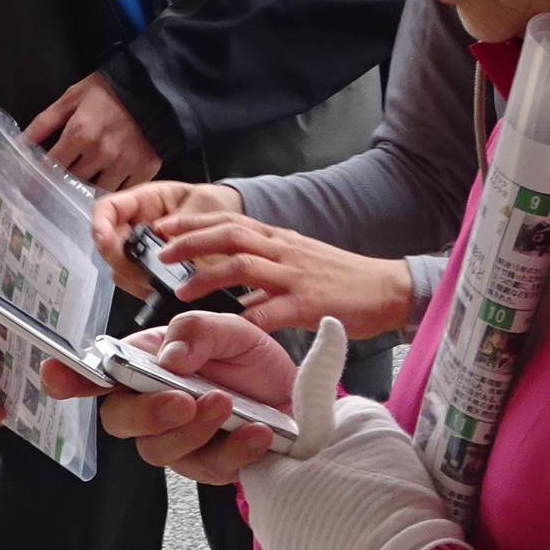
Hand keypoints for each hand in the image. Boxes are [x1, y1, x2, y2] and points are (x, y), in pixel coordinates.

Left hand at [22, 72, 160, 190]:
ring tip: (82, 191)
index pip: (52, 165)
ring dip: (87, 191)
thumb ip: (45, 122)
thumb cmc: (109, 90)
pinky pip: (124, 190)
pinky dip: (115, 191)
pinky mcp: (146, 167)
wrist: (153, 87)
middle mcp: (101, 152)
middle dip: (63, 184)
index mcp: (79, 133)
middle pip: (73, 180)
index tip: (31, 190)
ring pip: (97, 191)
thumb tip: (20, 144)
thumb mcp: (72, 97)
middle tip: (56, 190)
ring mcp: (125, 162)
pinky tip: (107, 188)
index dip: (39, 179)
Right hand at [39, 311, 297, 481]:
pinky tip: (258, 431)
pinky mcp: (206, 467)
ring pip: (158, 450)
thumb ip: (197, 332)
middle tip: (182, 399)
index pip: (92, 374)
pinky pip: (206, 469)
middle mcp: (148, 405)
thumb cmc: (251, 361)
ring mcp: (175, 440)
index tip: (55, 376)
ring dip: (193, 430)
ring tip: (228, 405)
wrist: (297, 398)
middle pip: (118, 420)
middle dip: (145, 413)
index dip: (66, 377)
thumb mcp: (232, 329)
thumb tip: (170, 357)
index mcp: (142, 365)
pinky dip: (233, 450)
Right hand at [90, 181, 245, 296]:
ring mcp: (139, 249)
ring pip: (119, 269)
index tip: (104, 241)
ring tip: (162, 280)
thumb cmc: (211, 204)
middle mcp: (134, 225)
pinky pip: (136, 284)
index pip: (108, 209)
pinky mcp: (148, 270)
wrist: (228, 218)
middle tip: (145, 270)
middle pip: (109, 245)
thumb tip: (166, 244)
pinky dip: (147, 289)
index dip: (100, 225)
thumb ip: (182, 224)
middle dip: (123, 261)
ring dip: (136, 278)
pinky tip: (165, 288)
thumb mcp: (201, 207)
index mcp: (143, 201)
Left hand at [151, 216, 414, 337]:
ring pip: (241, 265)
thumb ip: (263, 276)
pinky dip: (244, 318)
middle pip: (229, 235)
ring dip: (206, 277)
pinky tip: (223, 327)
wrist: (388, 290)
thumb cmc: (342, 280)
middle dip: (190, 242)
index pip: (230, 221)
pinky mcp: (308, 304)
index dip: (194, 222)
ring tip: (180, 291)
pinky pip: (270, 311)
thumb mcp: (298, 266)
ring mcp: (295, 276)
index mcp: (279, 240)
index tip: (164, 226)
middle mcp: (283, 251)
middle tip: (161, 252)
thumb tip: (230, 292)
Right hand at [239, 330, 461, 549]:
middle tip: (285, 516)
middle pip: (314, 452)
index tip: (262, 465)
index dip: (268, 438)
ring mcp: (404, 476)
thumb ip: (256, 462)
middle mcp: (385, 436)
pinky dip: (343, 528)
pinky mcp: (412, 514)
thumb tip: (256, 459)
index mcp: (356, 414)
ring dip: (316, 510)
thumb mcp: (270, 492)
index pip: (298, 407)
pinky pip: (360, 510)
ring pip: (334, 486)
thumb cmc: (332, 531)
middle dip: (294, 483)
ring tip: (312, 542)